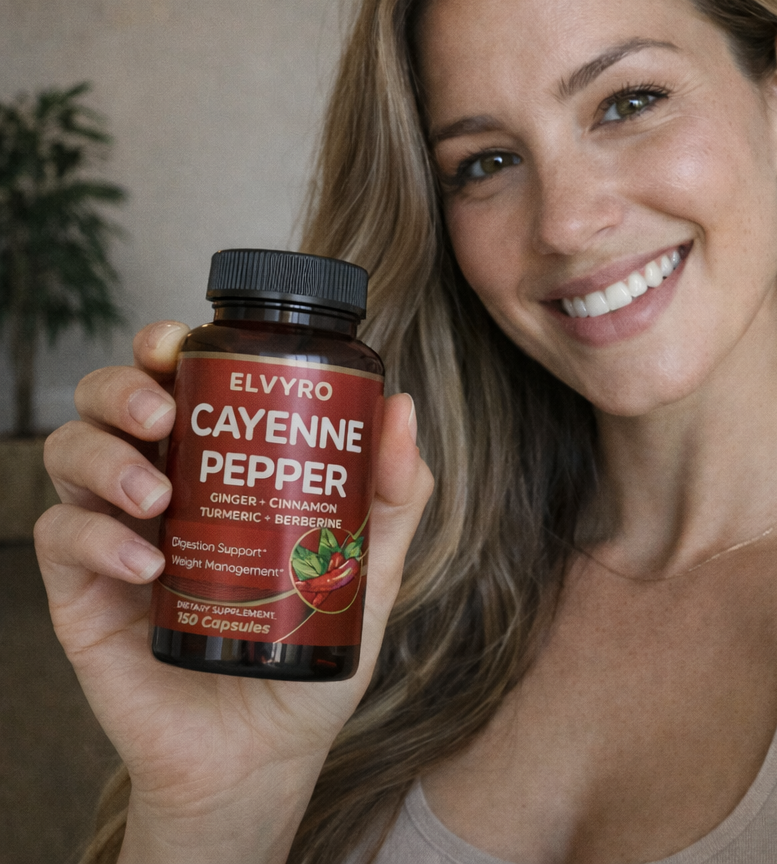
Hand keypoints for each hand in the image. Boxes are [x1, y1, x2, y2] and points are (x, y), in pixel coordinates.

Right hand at [35, 321, 432, 862]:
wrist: (265, 750)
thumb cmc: (309, 647)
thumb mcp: (364, 567)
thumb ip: (389, 496)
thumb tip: (401, 408)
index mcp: (216, 464)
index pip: (174, 382)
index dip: (162, 347)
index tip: (182, 341)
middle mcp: (158, 485)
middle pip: (108, 402)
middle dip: (123, 388)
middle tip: (164, 412)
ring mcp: (116, 536)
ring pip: (68, 455)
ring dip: (104, 457)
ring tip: (158, 493)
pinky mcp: (82, 594)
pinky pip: (59, 540)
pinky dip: (96, 541)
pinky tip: (146, 567)